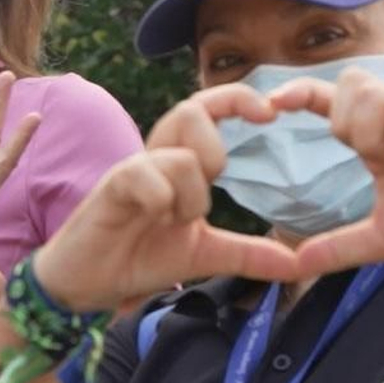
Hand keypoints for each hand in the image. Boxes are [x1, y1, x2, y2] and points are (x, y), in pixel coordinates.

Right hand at [33, 84, 300, 312]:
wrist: (87, 283)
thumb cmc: (138, 256)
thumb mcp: (204, 256)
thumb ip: (248, 255)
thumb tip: (296, 264)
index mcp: (179, 162)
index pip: (207, 108)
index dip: (237, 99)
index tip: (270, 113)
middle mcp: (157, 156)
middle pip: (193, 109)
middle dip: (214, 152)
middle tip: (207, 193)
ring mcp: (133, 167)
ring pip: (182, 156)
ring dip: (189, 198)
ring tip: (171, 222)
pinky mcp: (112, 185)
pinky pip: (149, 176)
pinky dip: (160, 203)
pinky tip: (149, 221)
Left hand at [267, 69, 383, 278]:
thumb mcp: (381, 241)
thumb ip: (339, 247)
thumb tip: (294, 265)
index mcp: (376, 146)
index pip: (331, 106)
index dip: (301, 95)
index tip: (272, 104)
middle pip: (350, 84)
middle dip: (345, 120)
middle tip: (368, 156)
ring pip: (376, 91)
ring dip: (375, 126)